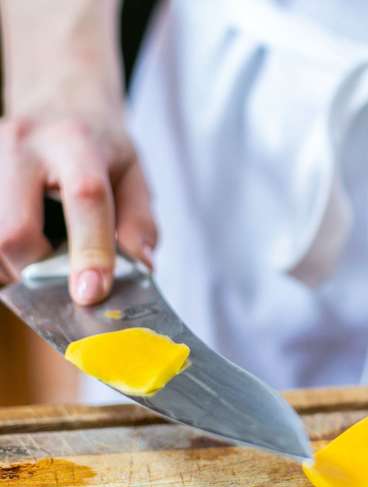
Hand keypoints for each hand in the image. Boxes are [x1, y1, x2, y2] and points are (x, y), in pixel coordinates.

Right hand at [0, 114, 156, 303]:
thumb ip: (139, 223)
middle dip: (37, 271)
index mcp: (76, 142)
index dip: (90, 252)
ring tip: (36, 259)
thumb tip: (141, 269)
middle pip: (13, 232)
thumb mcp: (134, 175)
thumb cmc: (99, 146)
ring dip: (11, 268)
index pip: (84, 199)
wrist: (57, 100)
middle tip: (58, 277)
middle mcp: (22, 144)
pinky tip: (17, 250)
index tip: (92, 292)